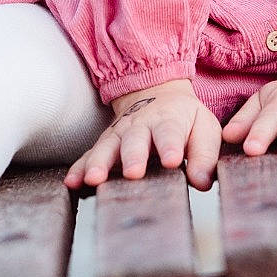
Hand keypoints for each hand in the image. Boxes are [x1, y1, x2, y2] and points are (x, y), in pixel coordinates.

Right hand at [64, 79, 220, 190]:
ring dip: (99, 163)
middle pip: (135, 140)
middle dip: (133, 156)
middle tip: (134, 173)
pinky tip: (71, 183)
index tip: (172, 160)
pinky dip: (79, 168)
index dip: (170, 145)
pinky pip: (88, 155)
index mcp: (169, 119)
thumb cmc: (185, 119)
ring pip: (107, 147)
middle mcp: (140, 125)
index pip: (170, 132)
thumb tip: (202, 182)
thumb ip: (205, 155)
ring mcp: (118, 134)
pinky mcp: (104, 144)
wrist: (157, 94)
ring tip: (94, 179)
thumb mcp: (204, 129)